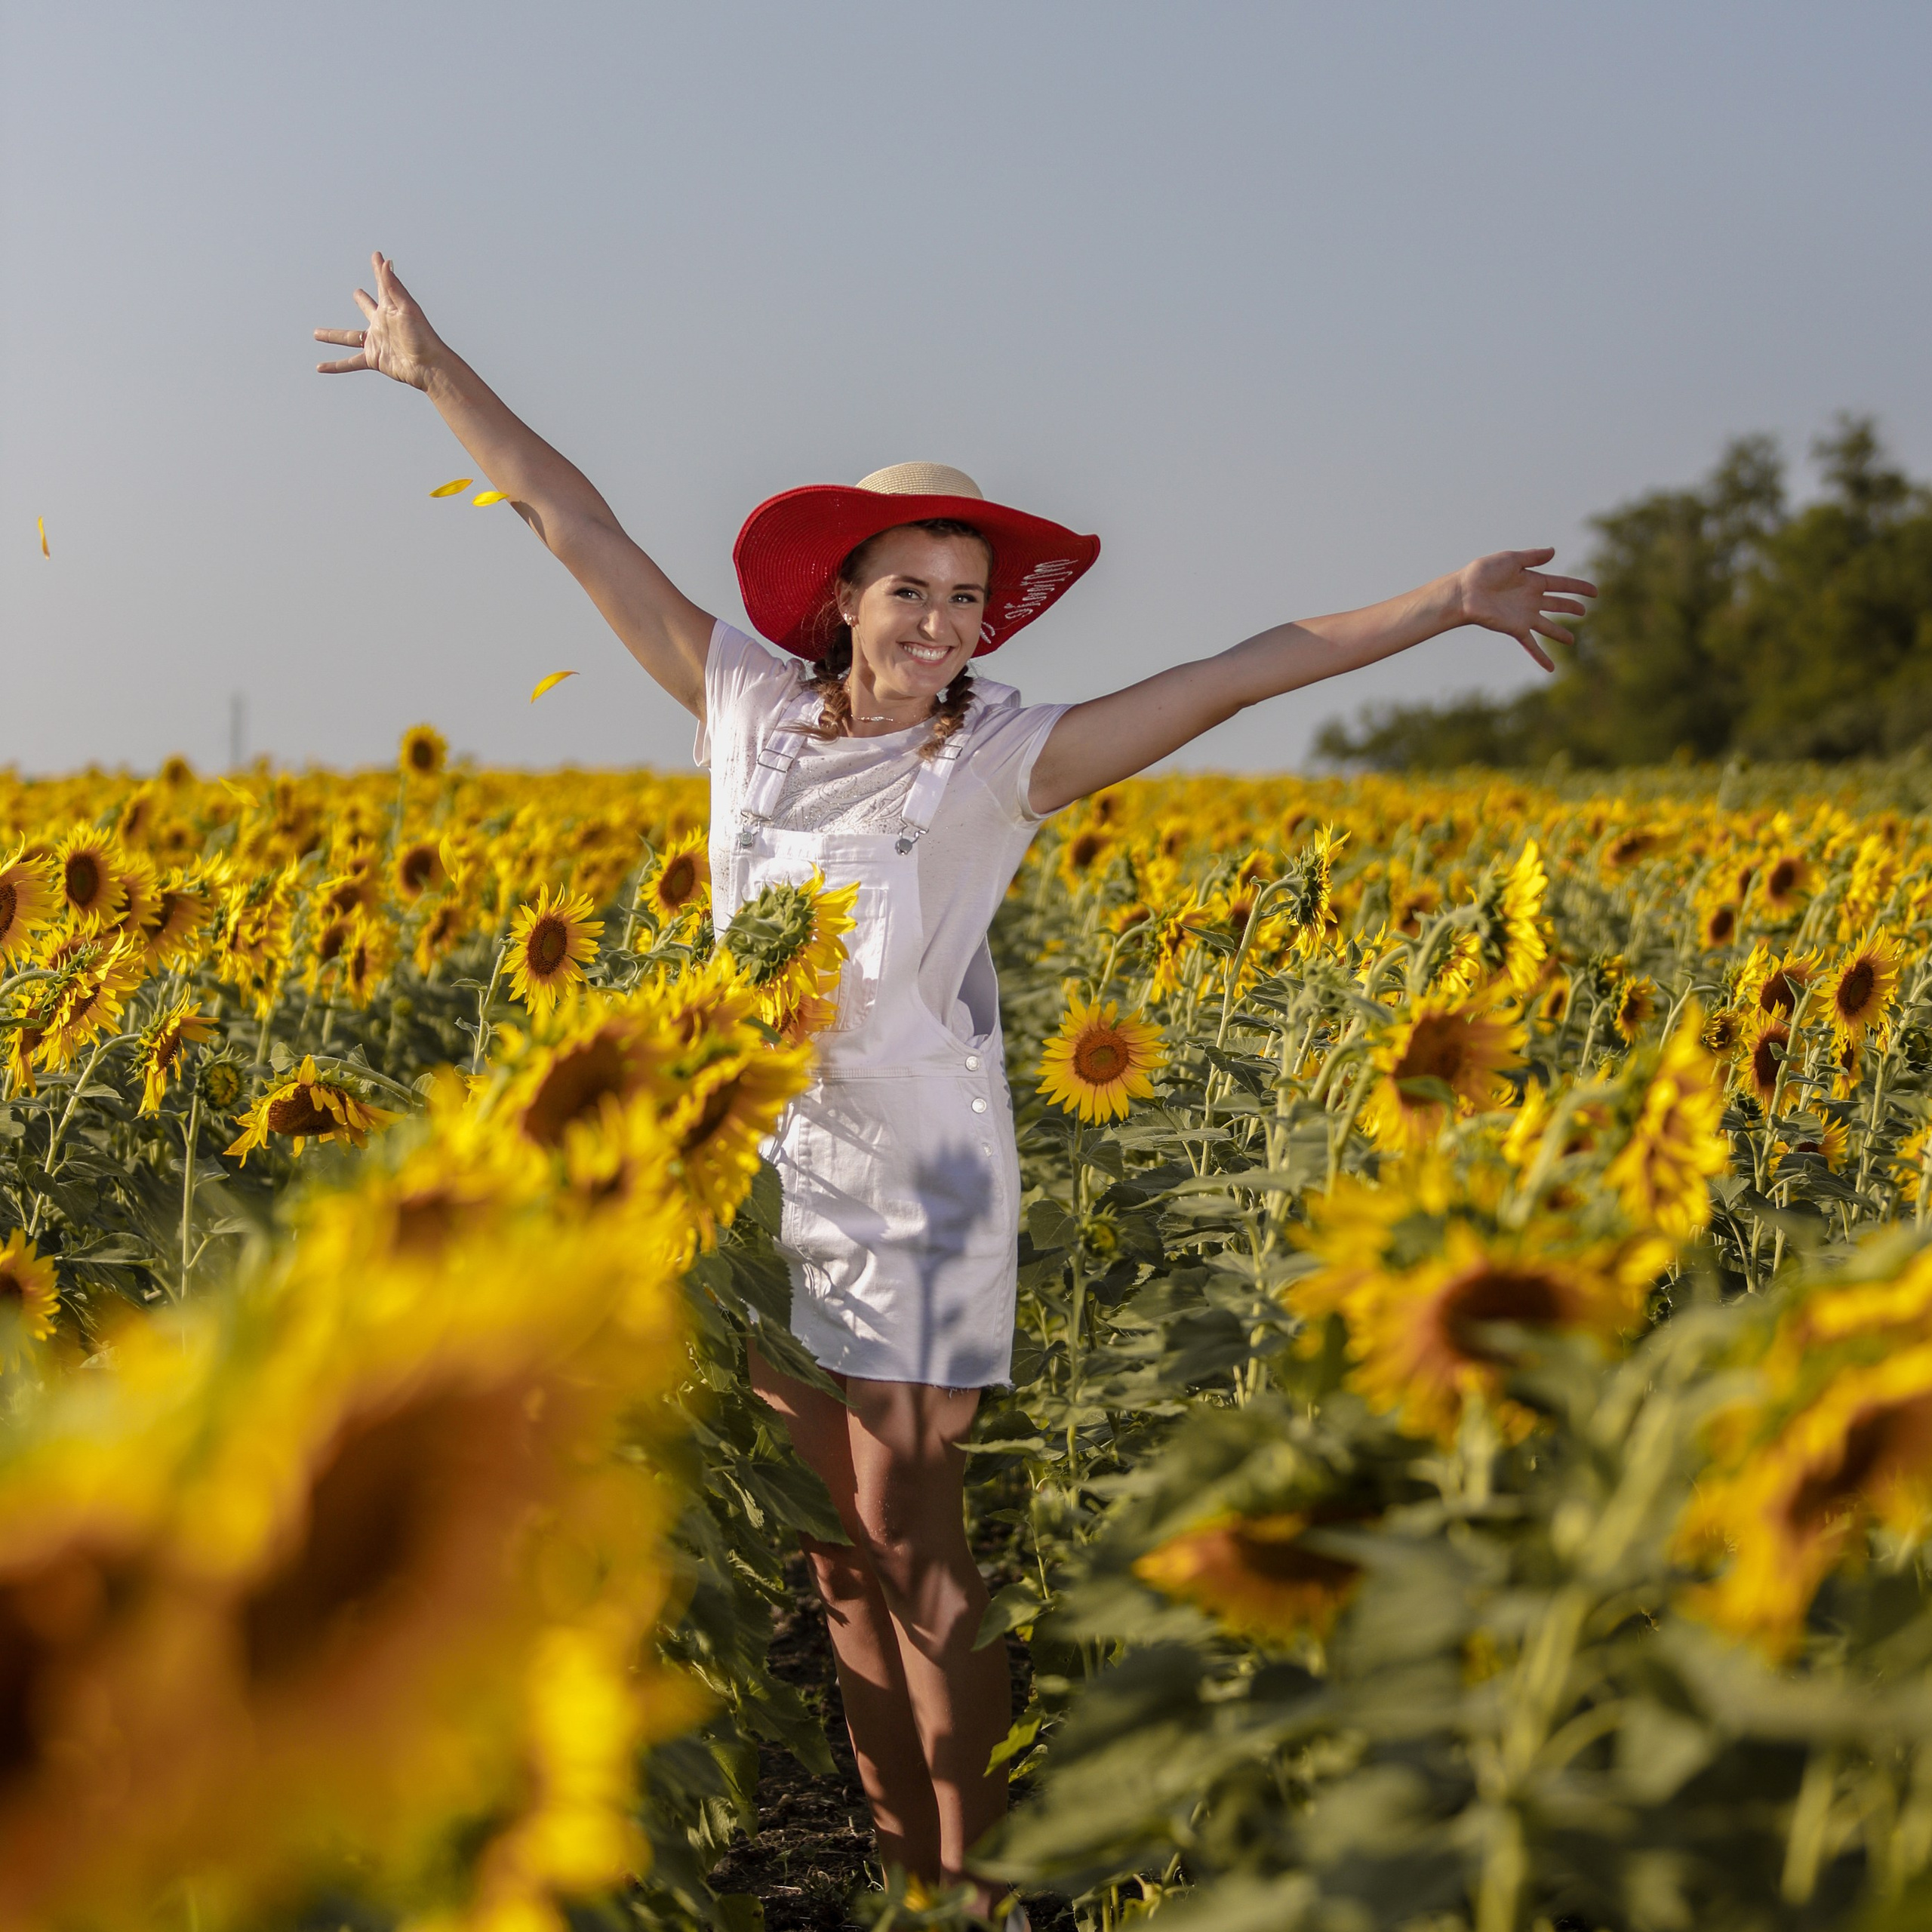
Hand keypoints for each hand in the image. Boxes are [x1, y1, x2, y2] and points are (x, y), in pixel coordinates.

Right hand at [314, 252, 445, 388]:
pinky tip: (320, 367)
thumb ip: (393, 286)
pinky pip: (350, 363)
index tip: (376, 255)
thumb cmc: (422, 336)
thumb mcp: (406, 309)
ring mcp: (377, 342)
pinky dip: (335, 365)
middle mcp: (382, 324)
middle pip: (367, 308)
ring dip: (333, 335)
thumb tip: (386, 261)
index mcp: (390, 308)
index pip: (382, 284)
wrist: (428, 366)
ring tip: (316, 333)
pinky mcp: (374, 359)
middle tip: (356, 293)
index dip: (378, 269)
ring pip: (349, 338)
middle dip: (362, 301)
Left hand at [1454, 548, 1595, 672]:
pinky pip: (1532, 645)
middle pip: (1557, 604)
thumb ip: (1533, 557)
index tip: (1594, 592)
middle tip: (1583, 611)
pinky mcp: (1516, 628)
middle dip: (1570, 607)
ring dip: (1559, 633)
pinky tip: (1551, 668)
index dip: (1578, 587)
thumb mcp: (1511, 559)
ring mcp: (1525, 615)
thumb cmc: (1483, 572)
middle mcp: (1531, 599)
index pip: (1562, 584)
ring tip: (1571, 640)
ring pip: (1548, 626)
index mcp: (1532, 581)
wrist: (1465, 592)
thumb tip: (1554, 551)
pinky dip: (1541, 656)